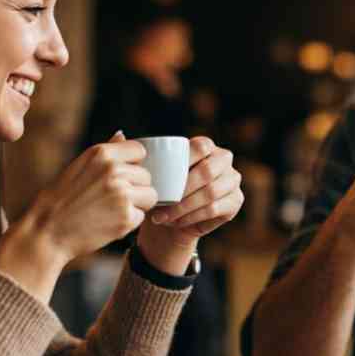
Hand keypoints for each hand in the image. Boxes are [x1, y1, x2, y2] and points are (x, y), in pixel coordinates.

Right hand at [19, 131, 157, 262]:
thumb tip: (123, 135)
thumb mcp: (78, 166)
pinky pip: (141, 217)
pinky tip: (108, 223)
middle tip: (111, 199)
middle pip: (146, 175)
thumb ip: (105, 153)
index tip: (123, 175)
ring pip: (150, 196)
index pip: (139, 150)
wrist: (46, 232)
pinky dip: (129, 222)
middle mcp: (114, 170)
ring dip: (137, 204)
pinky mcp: (126, 218)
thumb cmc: (60, 200)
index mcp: (101, 154)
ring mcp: (122, 194)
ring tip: (111, 210)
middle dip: (136, 187)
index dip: (135, 164)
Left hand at [137, 137, 242, 273]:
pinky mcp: (235, 201)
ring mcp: (233, 180)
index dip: (185, 161)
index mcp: (206, 146)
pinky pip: (215, 209)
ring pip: (211, 192)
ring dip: (185, 206)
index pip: (200, 147)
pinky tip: (178, 221)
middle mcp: (224, 159)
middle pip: (208, 170)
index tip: (161, 179)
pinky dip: (193, 216)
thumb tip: (119, 133)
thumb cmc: (160, 191)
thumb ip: (132, 152)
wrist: (171, 221)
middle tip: (161, 202)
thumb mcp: (147, 172)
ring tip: (165, 215)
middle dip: (183, 189)